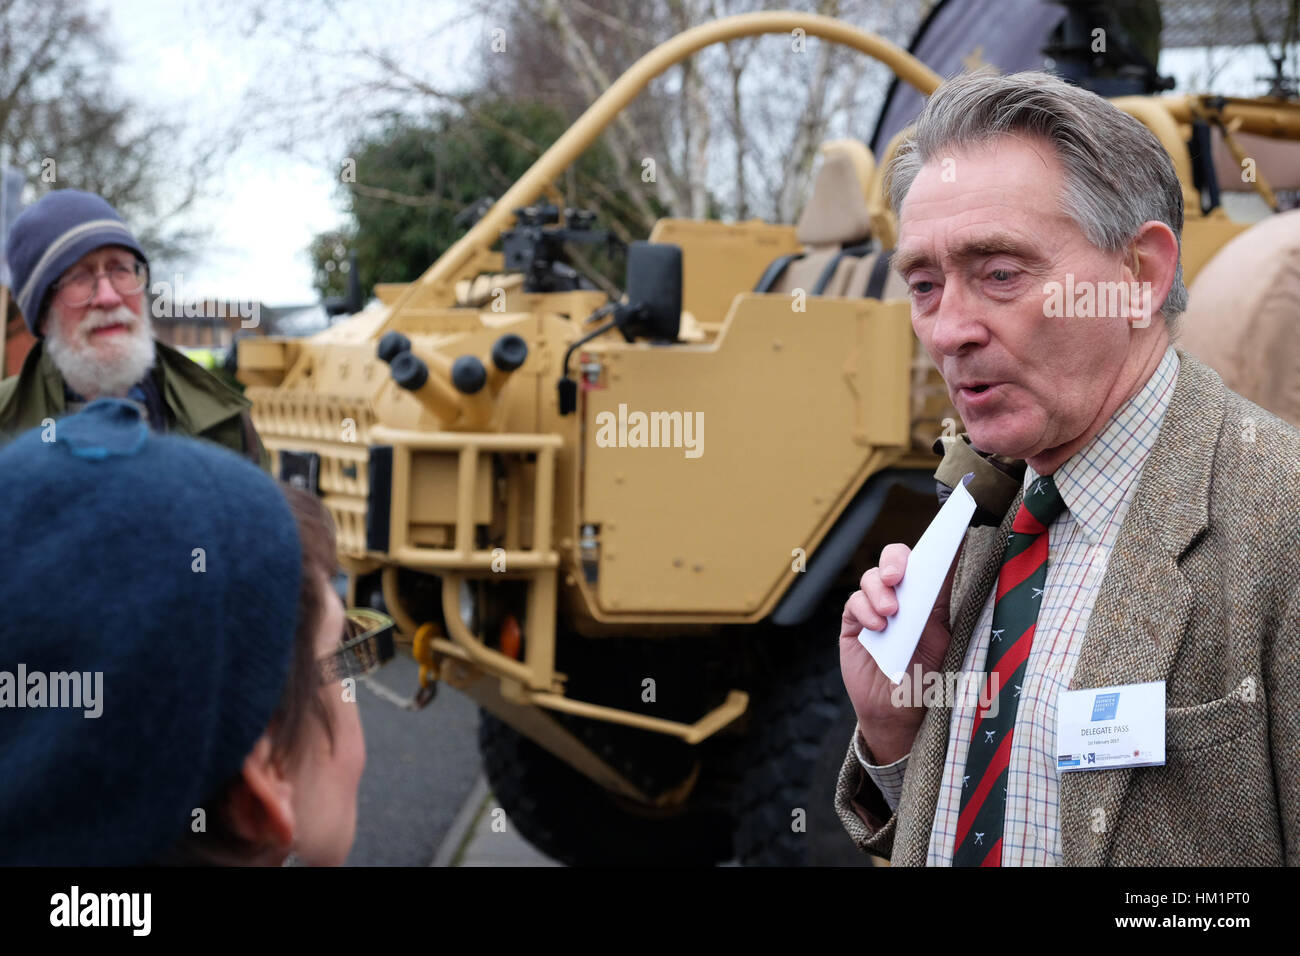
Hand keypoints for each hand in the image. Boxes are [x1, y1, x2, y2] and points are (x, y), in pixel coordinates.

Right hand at [839, 541, 960, 764]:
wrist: (899, 714)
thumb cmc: (926, 679)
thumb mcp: (941, 640)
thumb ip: (938, 604)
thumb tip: (944, 566)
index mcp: (927, 597)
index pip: (929, 562)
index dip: (937, 543)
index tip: (947, 531)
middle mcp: (901, 598)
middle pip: (895, 559)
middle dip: (896, 560)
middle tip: (899, 577)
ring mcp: (874, 609)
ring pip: (871, 578)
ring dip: (879, 590)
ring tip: (890, 614)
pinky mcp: (853, 624)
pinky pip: (854, 603)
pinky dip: (864, 609)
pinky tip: (876, 627)